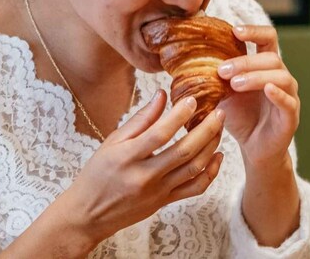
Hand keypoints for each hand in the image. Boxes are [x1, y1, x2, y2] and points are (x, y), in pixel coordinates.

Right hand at [59, 90, 225, 245]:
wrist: (90, 213)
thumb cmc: (97, 174)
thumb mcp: (112, 142)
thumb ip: (140, 119)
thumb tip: (161, 96)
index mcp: (127, 157)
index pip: (159, 134)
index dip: (178, 115)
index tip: (193, 100)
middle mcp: (145, 176)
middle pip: (183, 151)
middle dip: (206, 129)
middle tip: (218, 112)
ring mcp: (158, 191)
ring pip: (194, 169)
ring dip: (211, 146)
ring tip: (219, 128)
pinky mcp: (165, 202)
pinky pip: (195, 188)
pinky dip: (211, 172)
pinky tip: (217, 155)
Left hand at [216, 25, 299, 169]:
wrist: (252, 147)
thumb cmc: (239, 116)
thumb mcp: (222, 92)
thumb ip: (214, 76)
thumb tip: (186, 60)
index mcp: (265, 66)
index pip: (267, 38)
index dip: (254, 31)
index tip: (234, 31)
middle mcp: (280, 76)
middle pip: (270, 57)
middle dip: (244, 61)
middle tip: (221, 70)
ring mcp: (289, 95)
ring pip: (280, 76)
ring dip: (255, 76)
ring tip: (234, 84)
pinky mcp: (291, 116)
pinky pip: (289, 101)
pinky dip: (278, 93)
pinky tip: (267, 90)